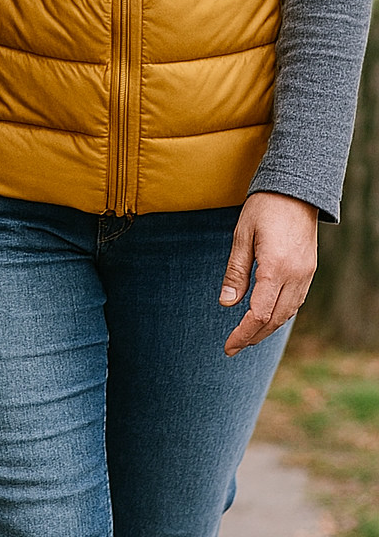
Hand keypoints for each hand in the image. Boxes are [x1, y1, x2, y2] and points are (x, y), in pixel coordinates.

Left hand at [219, 191, 317, 355]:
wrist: (297, 189)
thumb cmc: (264, 208)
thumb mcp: (242, 235)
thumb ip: (236, 272)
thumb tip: (227, 303)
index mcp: (275, 268)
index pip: (259, 314)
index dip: (243, 334)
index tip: (228, 346)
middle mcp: (295, 276)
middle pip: (275, 319)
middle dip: (253, 336)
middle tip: (233, 347)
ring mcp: (306, 274)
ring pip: (287, 313)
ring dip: (267, 328)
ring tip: (247, 336)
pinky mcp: (309, 270)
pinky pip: (296, 301)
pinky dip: (280, 314)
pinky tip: (267, 316)